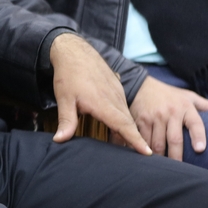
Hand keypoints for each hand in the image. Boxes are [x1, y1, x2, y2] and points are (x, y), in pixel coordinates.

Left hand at [48, 33, 151, 154]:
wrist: (74, 50)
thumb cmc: (68, 75)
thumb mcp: (64, 98)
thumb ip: (66, 120)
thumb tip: (60, 140)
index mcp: (103, 103)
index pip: (123, 125)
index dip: (135, 140)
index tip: (147, 152)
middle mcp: (114, 98)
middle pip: (128, 123)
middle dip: (135, 139)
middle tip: (139, 157)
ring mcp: (117, 91)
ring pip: (127, 114)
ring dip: (129, 129)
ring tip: (130, 145)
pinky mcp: (117, 87)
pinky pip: (124, 105)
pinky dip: (125, 117)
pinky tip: (121, 124)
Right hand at [128, 76, 207, 160]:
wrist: (140, 85)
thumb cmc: (168, 94)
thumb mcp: (186, 95)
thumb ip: (203, 104)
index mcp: (185, 107)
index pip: (195, 123)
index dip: (198, 137)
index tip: (200, 149)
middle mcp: (170, 112)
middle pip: (175, 139)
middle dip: (177, 157)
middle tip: (181, 170)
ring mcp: (155, 117)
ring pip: (158, 143)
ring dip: (161, 157)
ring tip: (165, 168)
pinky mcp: (141, 120)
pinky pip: (144, 139)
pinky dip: (147, 150)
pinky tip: (150, 158)